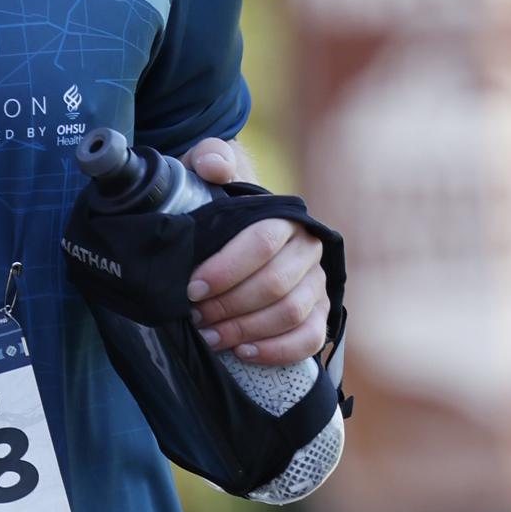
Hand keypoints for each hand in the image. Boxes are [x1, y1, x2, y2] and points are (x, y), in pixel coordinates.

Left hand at [182, 141, 330, 368]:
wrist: (236, 227)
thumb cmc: (219, 203)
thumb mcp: (206, 173)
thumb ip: (210, 158)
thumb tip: (213, 165)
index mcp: (284, 217)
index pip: (262, 243)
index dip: (226, 269)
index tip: (192, 288)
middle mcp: (308, 248)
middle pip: (274, 284)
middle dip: (228, 306)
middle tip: (195, 316)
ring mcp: (316, 282)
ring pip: (290, 313)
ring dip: (246, 330)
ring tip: (209, 336)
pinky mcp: (318, 312)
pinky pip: (309, 338)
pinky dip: (277, 350)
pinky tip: (244, 352)